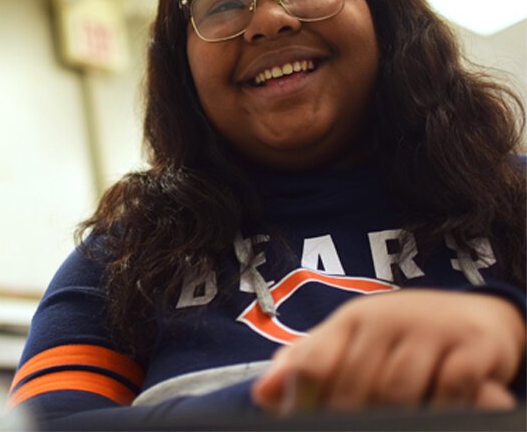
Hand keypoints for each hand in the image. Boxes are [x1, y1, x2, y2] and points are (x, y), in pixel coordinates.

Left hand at [251, 290, 524, 413]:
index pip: (313, 363)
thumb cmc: (400, 336)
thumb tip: (263, 394)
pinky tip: (430, 417)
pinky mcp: (472, 345)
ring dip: (390, 418)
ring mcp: (429, 328)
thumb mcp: (350, 341)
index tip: (304, 423)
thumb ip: (307, 364)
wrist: (473, 315)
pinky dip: (439, 409)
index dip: (303, 402)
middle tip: (349, 430)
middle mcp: (385, 318)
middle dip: (346, 419)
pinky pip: (450, 387)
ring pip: (396, 390)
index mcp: (350, 320)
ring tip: (386, 427)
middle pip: (353, 385)